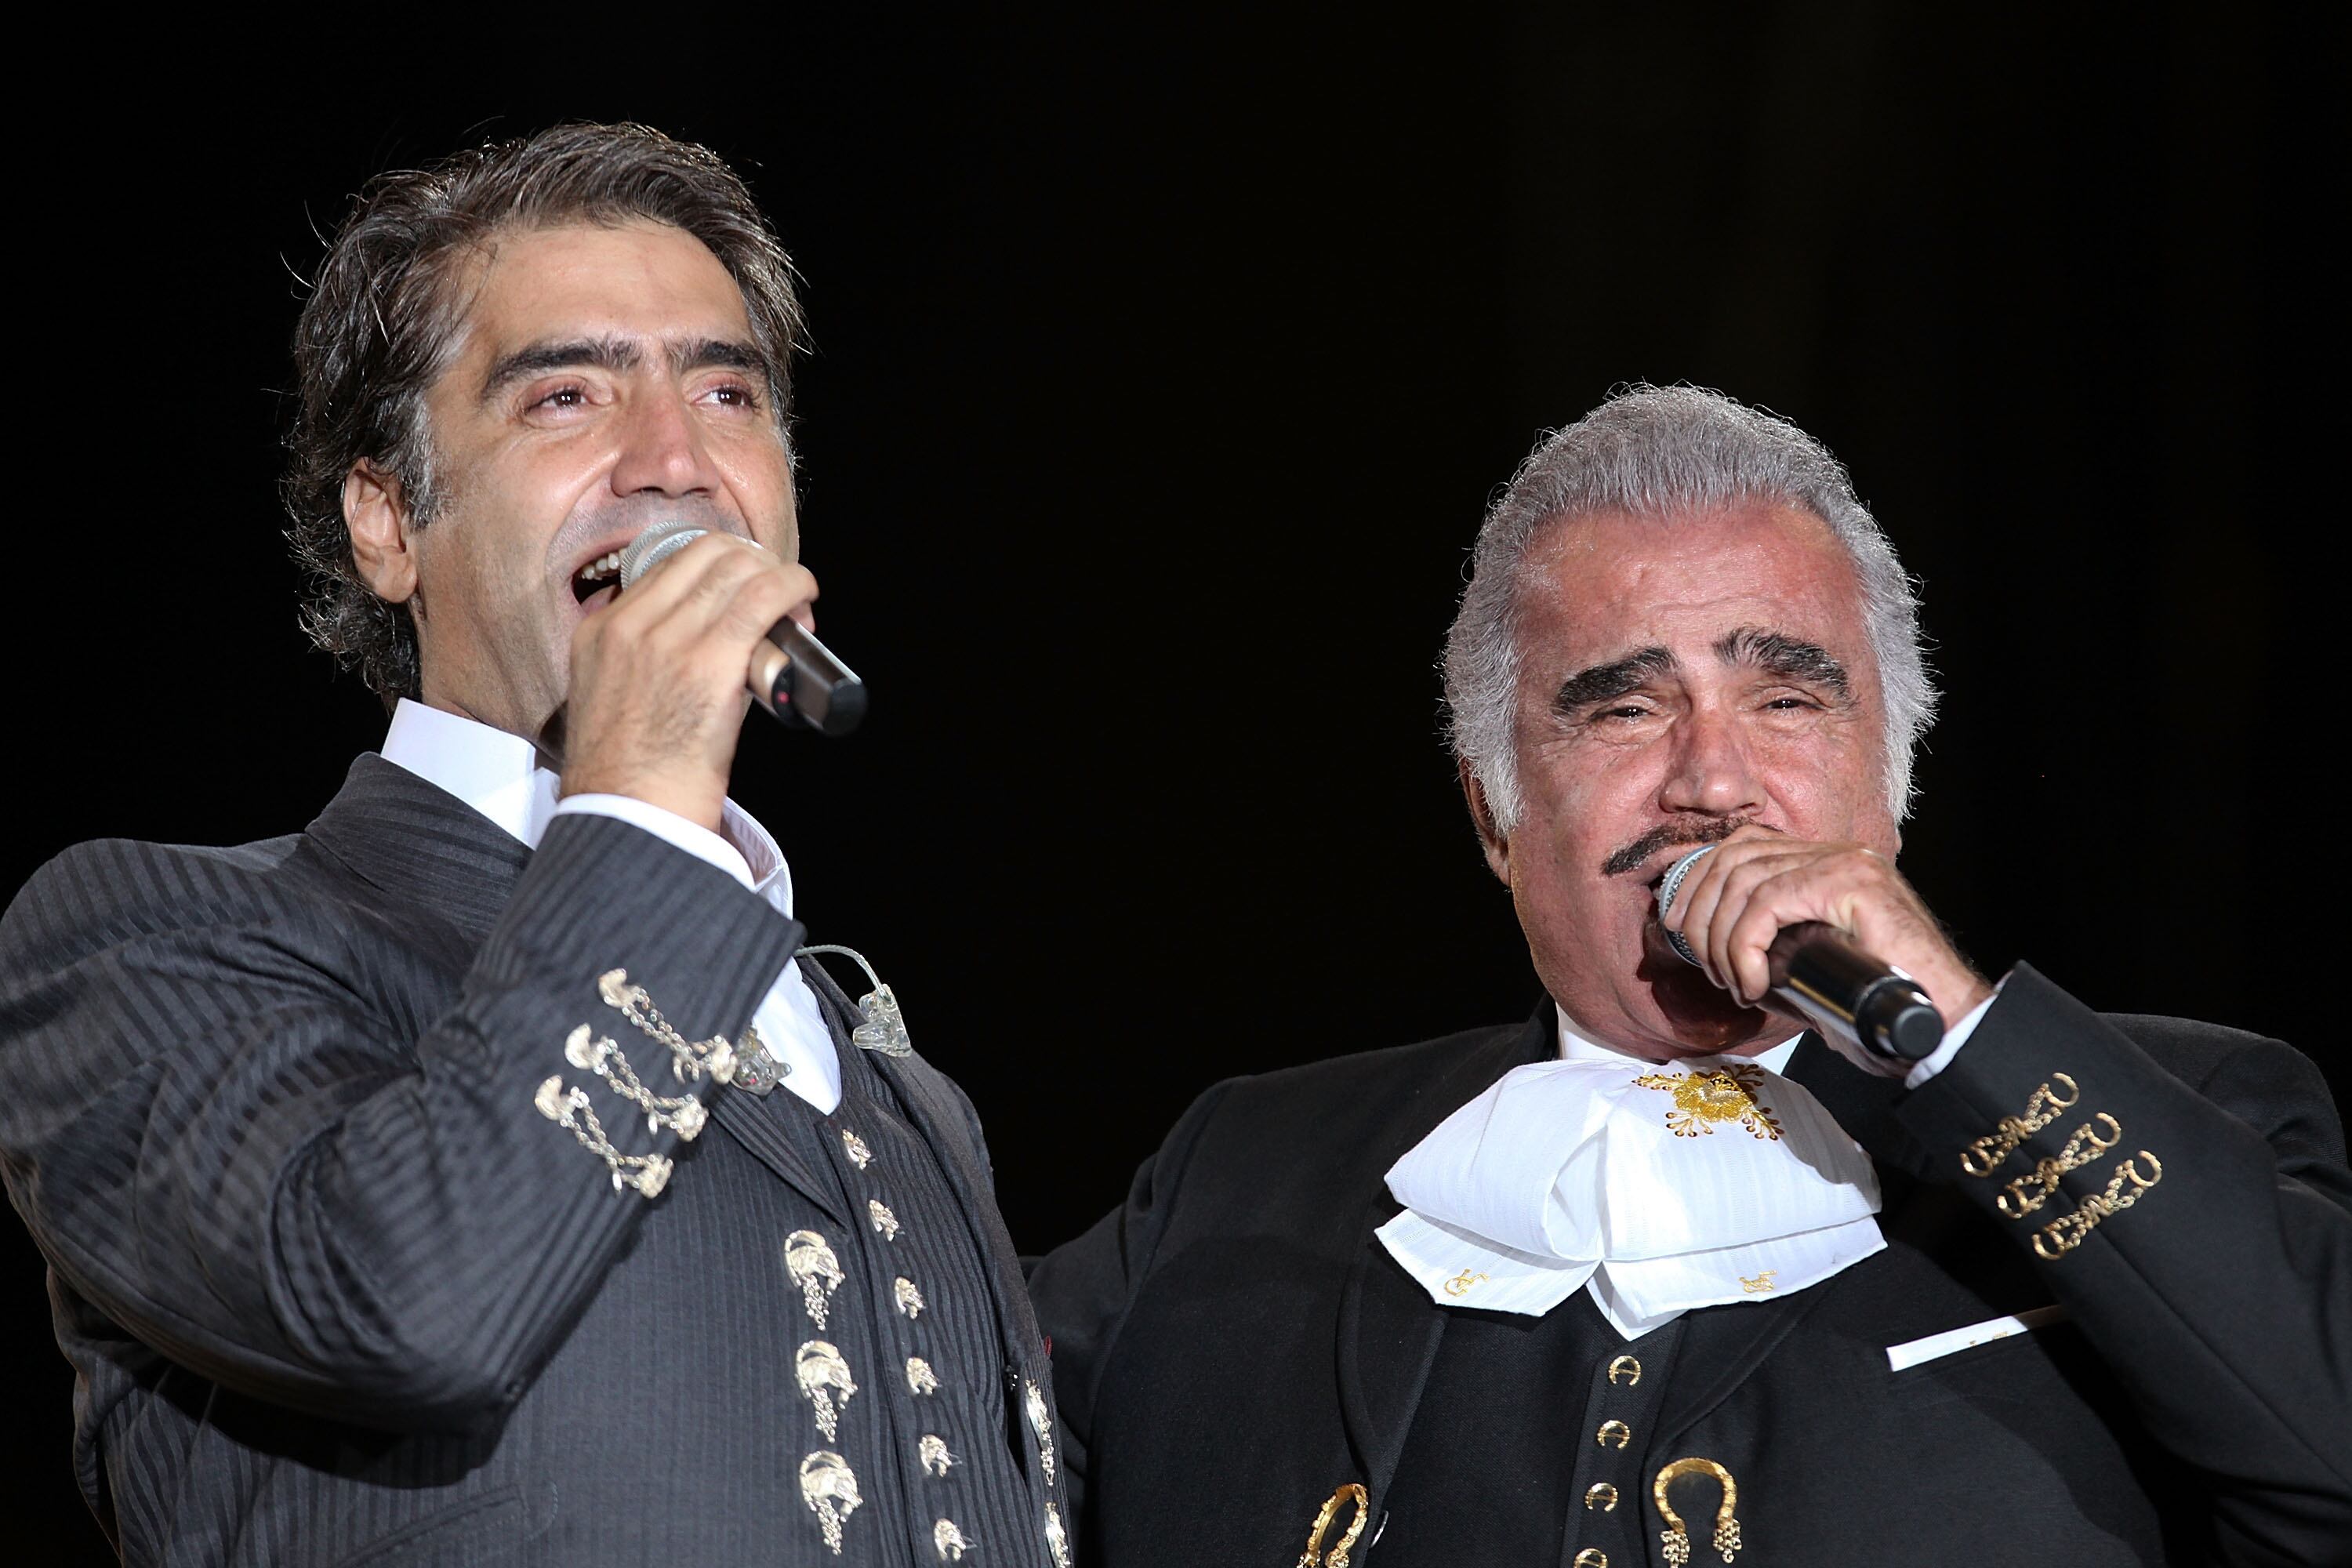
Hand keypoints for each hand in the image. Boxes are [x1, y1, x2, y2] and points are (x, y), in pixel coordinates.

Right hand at [559, 532, 816, 832]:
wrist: (629, 817)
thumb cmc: (632, 777)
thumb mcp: (616, 698)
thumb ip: (647, 661)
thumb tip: (708, 641)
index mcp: (600, 632)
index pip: (667, 565)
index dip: (718, 567)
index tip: (743, 588)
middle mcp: (629, 626)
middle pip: (705, 555)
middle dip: (752, 564)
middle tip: (777, 596)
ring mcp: (668, 639)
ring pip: (737, 569)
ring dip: (779, 578)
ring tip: (797, 607)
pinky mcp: (709, 660)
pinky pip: (762, 597)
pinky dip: (793, 587)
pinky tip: (805, 596)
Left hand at [1662, 827, 1992, 1073]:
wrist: (1938, 1025)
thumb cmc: (1876, 1007)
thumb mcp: (1805, 969)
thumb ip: (1767, 948)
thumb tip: (1710, 950)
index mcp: (1825, 865)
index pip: (1742, 847)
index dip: (1697, 880)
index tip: (1674, 925)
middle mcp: (1835, 854)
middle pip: (1733, 858)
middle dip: (1699, 913)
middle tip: (1706, 967)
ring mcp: (1846, 864)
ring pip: (1744, 882)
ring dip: (1721, 939)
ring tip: (1735, 983)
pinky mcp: (1851, 885)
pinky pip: (1767, 903)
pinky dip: (1744, 946)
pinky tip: (1752, 984)